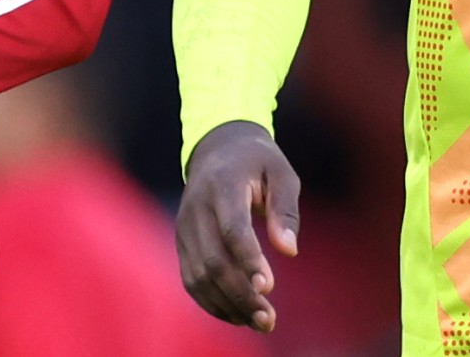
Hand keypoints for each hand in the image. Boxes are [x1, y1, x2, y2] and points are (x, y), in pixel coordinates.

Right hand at [174, 120, 300, 332]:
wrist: (217, 147)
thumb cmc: (257, 162)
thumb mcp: (282, 172)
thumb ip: (286, 209)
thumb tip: (289, 250)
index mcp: (223, 185)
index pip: (232, 229)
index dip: (248, 260)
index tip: (269, 288)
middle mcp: (197, 207)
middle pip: (214, 260)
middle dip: (241, 295)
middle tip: (269, 319)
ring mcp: (184, 226)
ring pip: (199, 276)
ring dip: (228, 305)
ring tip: (259, 322)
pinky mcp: (181, 241)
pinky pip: (191, 279)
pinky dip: (212, 302)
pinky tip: (238, 315)